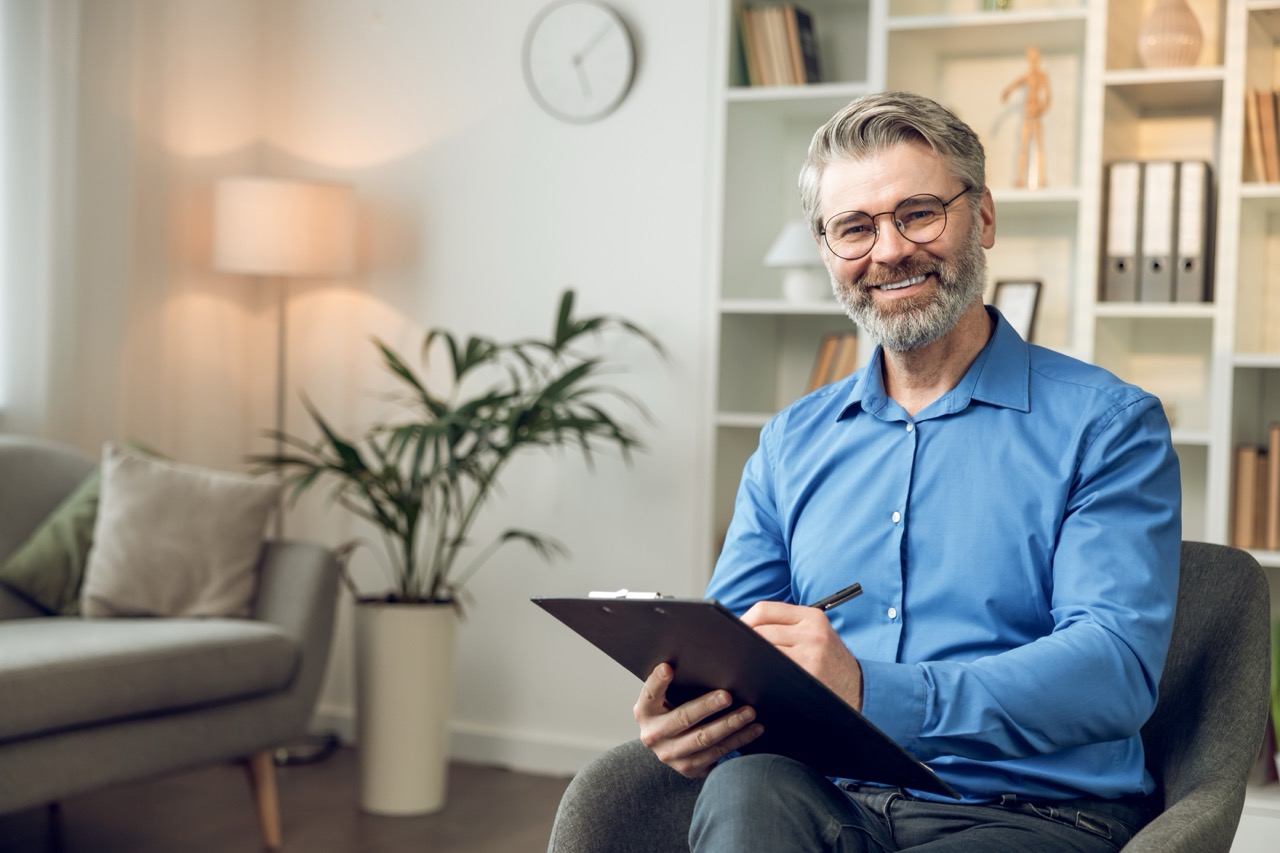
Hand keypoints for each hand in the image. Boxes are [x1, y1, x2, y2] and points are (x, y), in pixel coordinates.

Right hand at [633, 663, 763, 778]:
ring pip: (704, 739)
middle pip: (683, 718)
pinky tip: (753, 729)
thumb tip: (703, 656)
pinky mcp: (689, 768)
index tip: (668, 667)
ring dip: (730, 725)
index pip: (650, 693)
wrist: (668, 745)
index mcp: (644, 711)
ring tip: (749, 712)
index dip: (658, 681)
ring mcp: (671, 755)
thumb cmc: (672, 709)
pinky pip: (717, 754)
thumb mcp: (665, 697)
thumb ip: (676, 682)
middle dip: (707, 706)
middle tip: (727, 695)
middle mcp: (653, 735)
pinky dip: (738, 741)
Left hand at [742, 601, 863, 710]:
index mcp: (812, 616)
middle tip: (734, 653)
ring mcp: (811, 653)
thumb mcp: (815, 634)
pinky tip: (757, 678)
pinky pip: (772, 670)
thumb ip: (786, 626)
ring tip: (744, 665)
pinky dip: (760, 673)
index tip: (735, 633)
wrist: (858, 689)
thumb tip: (742, 626)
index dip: (744, 620)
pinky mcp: (808, 673)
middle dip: (743, 642)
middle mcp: (812, 631)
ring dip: (749, 658)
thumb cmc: (828, 661)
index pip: (765, 610)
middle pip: (761, 630)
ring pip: (764, 648)